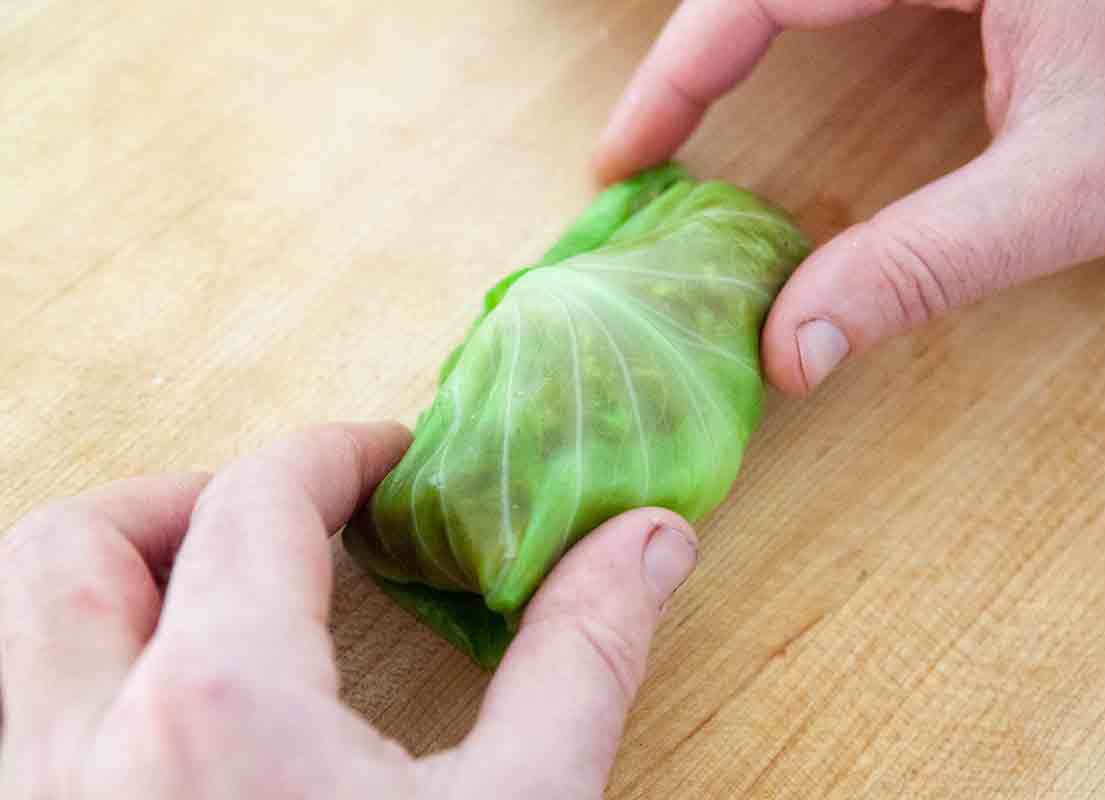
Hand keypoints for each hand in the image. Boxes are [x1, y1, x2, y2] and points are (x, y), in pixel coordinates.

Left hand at [0, 423, 697, 798]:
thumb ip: (582, 654)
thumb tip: (645, 538)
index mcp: (217, 709)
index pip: (259, 502)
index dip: (334, 453)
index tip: (385, 458)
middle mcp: (78, 755)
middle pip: (75, 545)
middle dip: (181, 498)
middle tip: (277, 518)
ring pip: (13, 637)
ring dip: (108, 584)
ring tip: (214, 600)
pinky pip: (14, 727)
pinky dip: (79, 678)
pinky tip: (176, 724)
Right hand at [594, 0, 1104, 392]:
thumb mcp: (1073, 187)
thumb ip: (923, 265)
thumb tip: (793, 346)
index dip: (674, 74)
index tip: (622, 159)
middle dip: (692, 58)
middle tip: (644, 151)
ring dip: (735, 35)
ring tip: (687, 117)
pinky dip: (797, 26)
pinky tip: (782, 72)